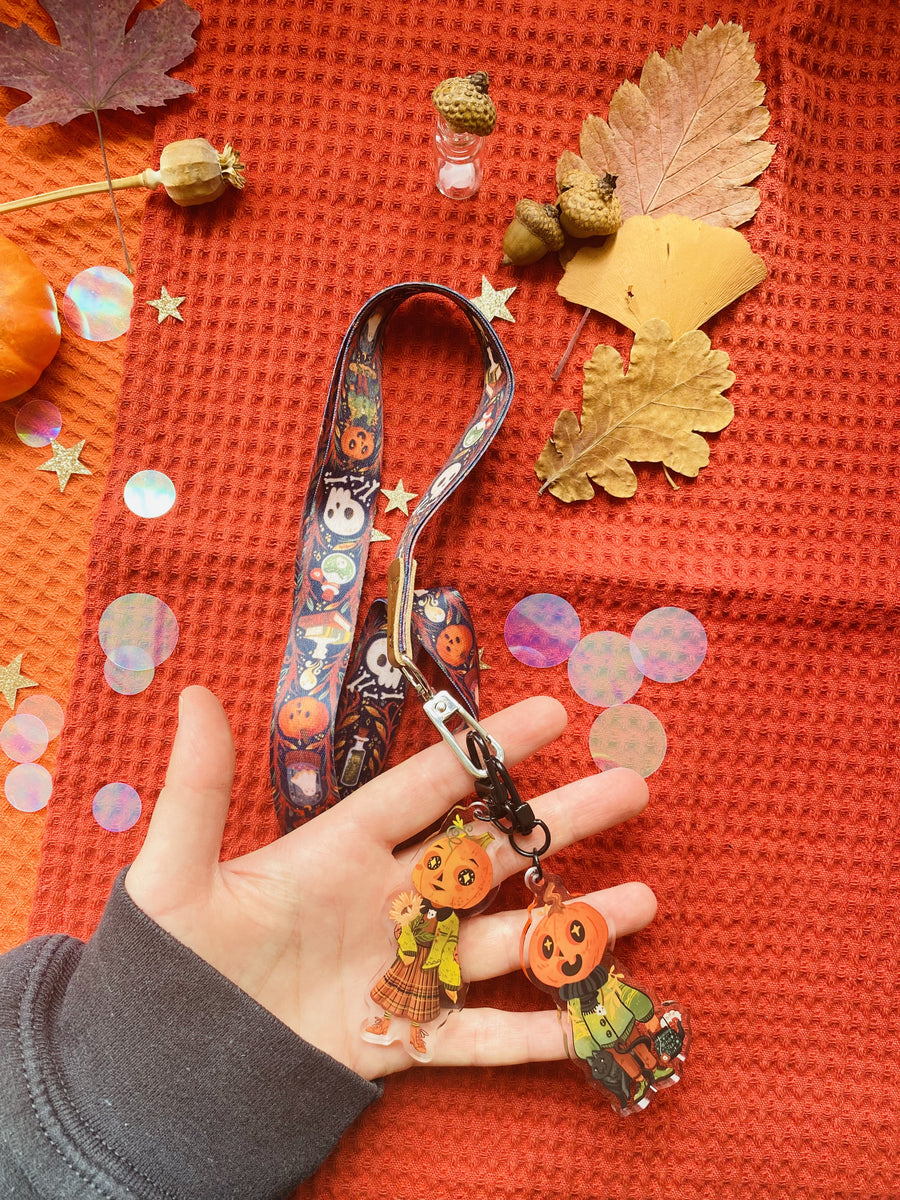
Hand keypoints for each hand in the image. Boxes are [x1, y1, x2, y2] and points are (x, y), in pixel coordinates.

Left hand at [125, 686, 655, 1079]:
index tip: (553, 714)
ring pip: (504, 941)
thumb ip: (200, 788)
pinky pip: (479, 1038)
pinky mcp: (398, 1040)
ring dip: (572, 923)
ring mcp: (400, 970)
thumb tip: (198, 693)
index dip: (490, 749)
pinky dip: (536, 1035)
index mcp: (341, 850)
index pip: (431, 786)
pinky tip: (592, 1022)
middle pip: (490, 854)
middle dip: (560, 822)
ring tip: (645, 900)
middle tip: (631, 787)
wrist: (163, 1068)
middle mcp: (385, 901)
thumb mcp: (176, 872)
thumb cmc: (169, 962)